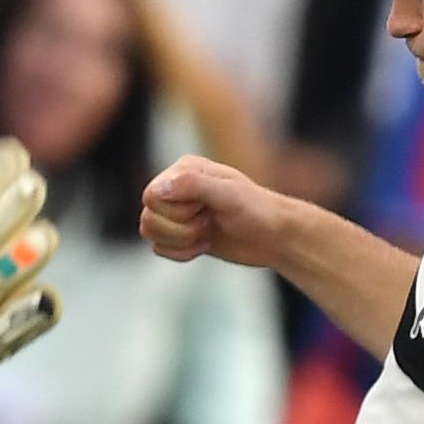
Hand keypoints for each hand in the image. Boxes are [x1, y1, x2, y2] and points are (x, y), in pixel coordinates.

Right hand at [141, 155, 306, 268]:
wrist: (274, 237)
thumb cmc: (257, 211)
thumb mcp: (229, 195)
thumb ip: (193, 186)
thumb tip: (158, 189)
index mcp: (185, 169)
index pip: (151, 196)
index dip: (175, 212)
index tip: (205, 210)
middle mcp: (177, 187)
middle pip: (148, 217)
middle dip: (180, 229)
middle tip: (209, 222)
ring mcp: (178, 210)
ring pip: (150, 232)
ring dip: (180, 242)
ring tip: (206, 233)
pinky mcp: (180, 233)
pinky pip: (159, 248)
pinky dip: (181, 253)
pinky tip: (204, 245)